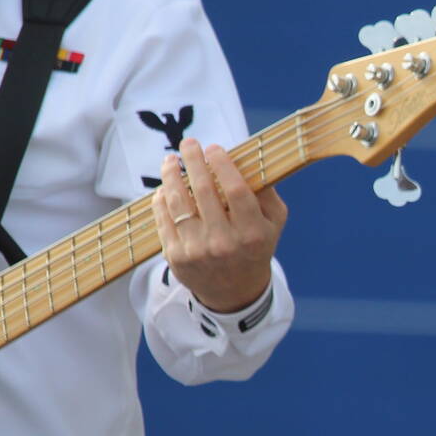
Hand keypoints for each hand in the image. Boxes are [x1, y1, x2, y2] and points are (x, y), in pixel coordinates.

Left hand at [153, 138, 287, 312]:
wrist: (235, 292)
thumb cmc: (255, 248)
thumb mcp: (273, 224)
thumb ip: (266, 194)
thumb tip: (246, 160)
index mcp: (252, 233)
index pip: (236, 191)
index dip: (222, 164)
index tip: (213, 148)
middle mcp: (224, 243)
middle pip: (204, 191)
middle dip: (193, 161)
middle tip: (188, 143)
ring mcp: (197, 251)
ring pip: (178, 202)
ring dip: (171, 175)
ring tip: (170, 161)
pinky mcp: (176, 256)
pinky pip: (164, 218)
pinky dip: (161, 199)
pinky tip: (165, 187)